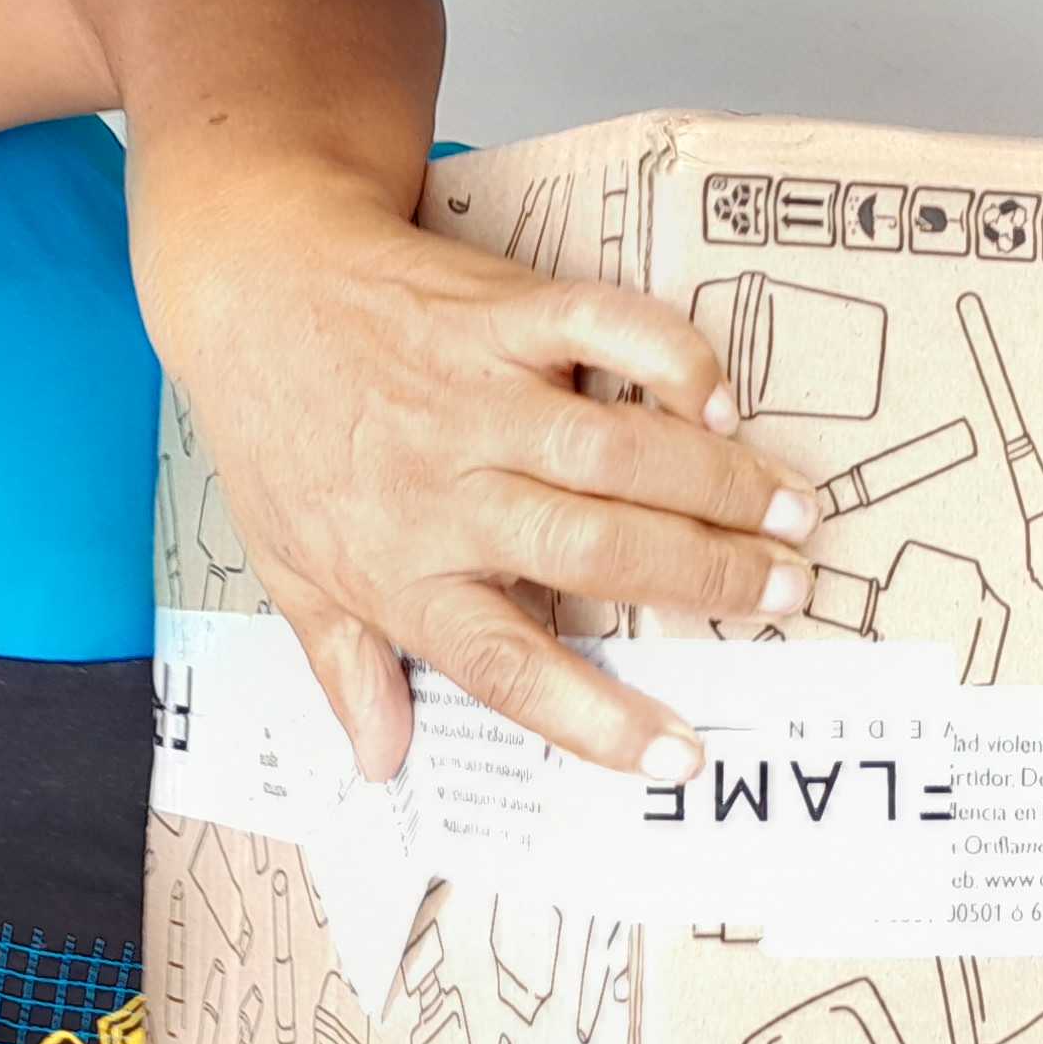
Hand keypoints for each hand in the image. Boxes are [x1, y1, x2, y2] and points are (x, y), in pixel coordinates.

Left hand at [136, 186, 822, 779]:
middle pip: (595, 550)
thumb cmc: (276, 432)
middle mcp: (447, 490)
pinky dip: (668, 355)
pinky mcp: (499, 311)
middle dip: (707, 578)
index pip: (506, 666)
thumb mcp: (290, 567)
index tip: (677, 756)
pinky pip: (600, 327)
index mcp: (401, 571)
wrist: (250, 282)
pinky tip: (719, 394)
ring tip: (791, 512)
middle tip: (786, 594)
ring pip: (616, 451)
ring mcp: (477, 395)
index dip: (594, 718)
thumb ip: (345, 664)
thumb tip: (380, 761)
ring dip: (717, 482)